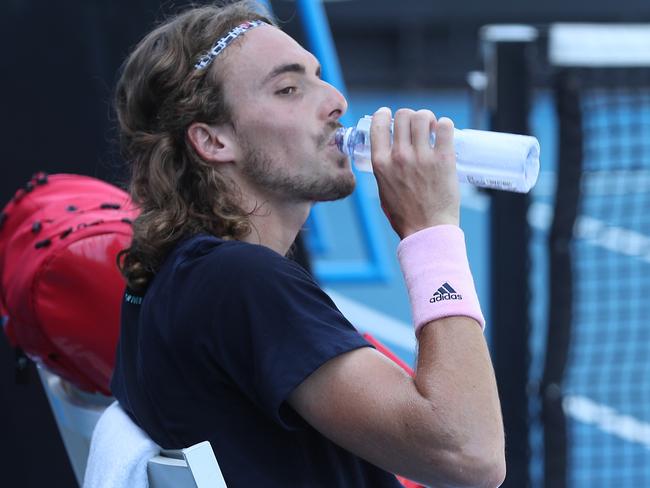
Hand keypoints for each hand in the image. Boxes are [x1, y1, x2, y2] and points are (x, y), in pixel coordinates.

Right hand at [370, 107, 459, 238]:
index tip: (390, 115)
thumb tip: (389, 152)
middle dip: (410, 116)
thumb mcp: (383, 190)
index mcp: (380, 163)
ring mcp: (422, 157)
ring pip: (423, 117)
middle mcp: (399, 157)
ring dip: (428, 118)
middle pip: (403, 115)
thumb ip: (384, 169)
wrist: (426, 231)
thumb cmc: (404, 215)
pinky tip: (444, 134)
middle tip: (417, 126)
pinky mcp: (443, 160)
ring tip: (432, 128)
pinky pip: (445, 126)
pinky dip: (445, 125)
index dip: (385, 114)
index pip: (379, 124)